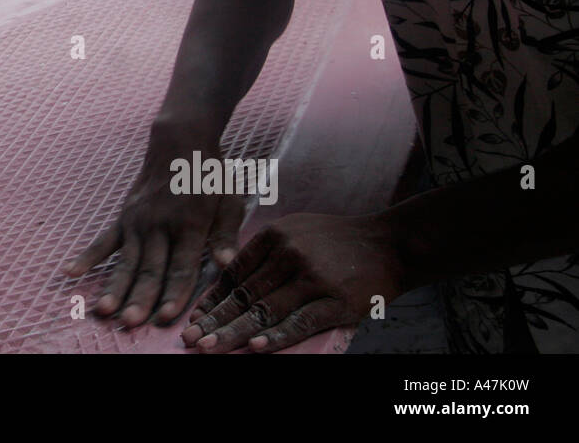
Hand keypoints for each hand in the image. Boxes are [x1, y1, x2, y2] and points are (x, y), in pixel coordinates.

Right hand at [61, 146, 245, 327]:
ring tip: (104, 310)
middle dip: (140, 298)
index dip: (175, 293)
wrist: (179, 141)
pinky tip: (70, 273)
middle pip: (150, 269)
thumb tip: (227, 264)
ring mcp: (138, 222)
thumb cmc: (210, 175)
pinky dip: (86, 257)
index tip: (167, 316)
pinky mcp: (124, 217)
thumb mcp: (230, 201)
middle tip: (130, 322)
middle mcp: (160, 226)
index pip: (182, 267)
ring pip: (126, 262)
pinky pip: (103, 241)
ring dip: (115, 287)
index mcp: (190, 225)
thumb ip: (227, 235)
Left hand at [182, 212, 404, 352]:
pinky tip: (255, 348)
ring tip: (210, 347)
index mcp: (275, 236)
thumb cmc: (336, 241)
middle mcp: (290, 255)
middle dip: (215, 320)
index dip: (213, 298)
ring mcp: (313, 278)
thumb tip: (227, 278)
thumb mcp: (295, 230)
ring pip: (266, 311)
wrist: (388, 244)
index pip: (235, 273)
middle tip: (190, 339)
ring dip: (235, 333)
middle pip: (245, 294)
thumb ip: (263, 252)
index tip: (195, 318)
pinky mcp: (336, 301)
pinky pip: (300, 323)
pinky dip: (276, 337)